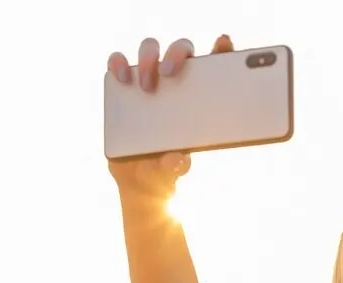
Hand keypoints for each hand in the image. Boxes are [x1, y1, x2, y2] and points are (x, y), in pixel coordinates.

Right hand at [104, 34, 234, 201]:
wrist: (139, 180)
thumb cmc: (166, 169)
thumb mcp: (173, 171)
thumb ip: (175, 166)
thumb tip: (176, 158)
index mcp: (199, 98)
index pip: (215, 66)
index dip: (222, 50)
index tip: (224, 42)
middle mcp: (176, 83)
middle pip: (180, 49)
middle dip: (176, 54)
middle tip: (168, 73)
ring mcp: (149, 80)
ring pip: (150, 49)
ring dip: (148, 59)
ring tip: (145, 86)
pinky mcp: (124, 85)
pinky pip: (119, 63)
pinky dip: (118, 63)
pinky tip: (121, 77)